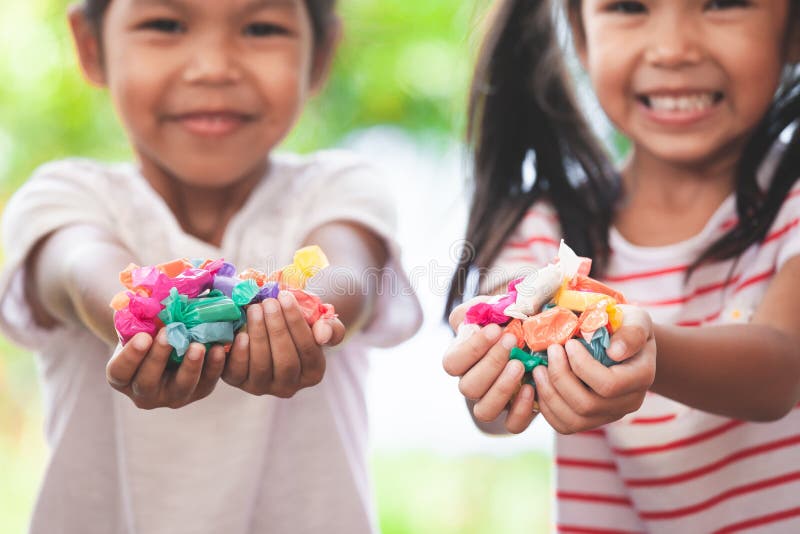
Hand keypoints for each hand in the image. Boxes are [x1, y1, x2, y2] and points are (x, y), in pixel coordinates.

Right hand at [106, 329, 225, 408]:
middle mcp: (144, 393)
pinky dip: (214, 367)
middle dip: (158, 358)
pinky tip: (219, 349)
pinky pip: (207, 383)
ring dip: (190, 366)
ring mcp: (172, 396)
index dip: (130, 356)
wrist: (172, 340)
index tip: (143, 337)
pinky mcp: (198, 391)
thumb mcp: (140, 325)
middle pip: (148, 383)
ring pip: (181, 387)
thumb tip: (149, 295)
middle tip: (168, 334)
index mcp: (123, 377)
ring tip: (198, 346)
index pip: (120, 371)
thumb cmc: (150, 329)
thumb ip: (141, 317)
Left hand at [221, 291, 344, 397]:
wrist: (269, 329)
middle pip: (286, 362)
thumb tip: (322, 336)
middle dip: (277, 328)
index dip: (297, 323)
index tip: (286, 297)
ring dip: (258, 334)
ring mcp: (263, 387)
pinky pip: (238, 373)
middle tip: (269, 302)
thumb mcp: (318, 322)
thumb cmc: (297, 324)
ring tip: (255, 308)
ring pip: (262, 367)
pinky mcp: (239, 382)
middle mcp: (289, 386)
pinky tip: (241, 333)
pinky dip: (240, 353)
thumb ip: (329, 327)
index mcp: (313, 373)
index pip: (308, 351)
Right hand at [443, 317, 538, 434]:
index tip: (494, 329)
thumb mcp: (491, 308)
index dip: (471, 349)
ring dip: (501, 388)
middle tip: (512, 341)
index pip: (452, 363)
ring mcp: (491, 402)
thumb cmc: (505, 321)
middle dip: (491, 363)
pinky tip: (532, 387)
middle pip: (468, 387)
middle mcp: (471, 384)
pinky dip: (521, 409)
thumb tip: (491, 308)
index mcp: (460, 360)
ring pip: (484, 410)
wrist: (531, 341)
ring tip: (520, 365)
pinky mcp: (514, 415)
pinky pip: (512, 424)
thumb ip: (485, 306)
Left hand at [533, 304, 655, 432]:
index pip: (609, 385)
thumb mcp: (636, 320)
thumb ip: (631, 332)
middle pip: (587, 405)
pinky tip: (540, 384)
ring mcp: (608, 415)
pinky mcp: (590, 420)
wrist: (623, 343)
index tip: (569, 344)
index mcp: (641, 378)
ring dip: (549, 393)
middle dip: (560, 377)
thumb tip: (615, 352)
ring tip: (539, 368)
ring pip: (573, 420)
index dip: (582, 366)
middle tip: (550, 351)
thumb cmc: (626, 326)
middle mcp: (628, 403)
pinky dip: (546, 407)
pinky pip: (564, 425)